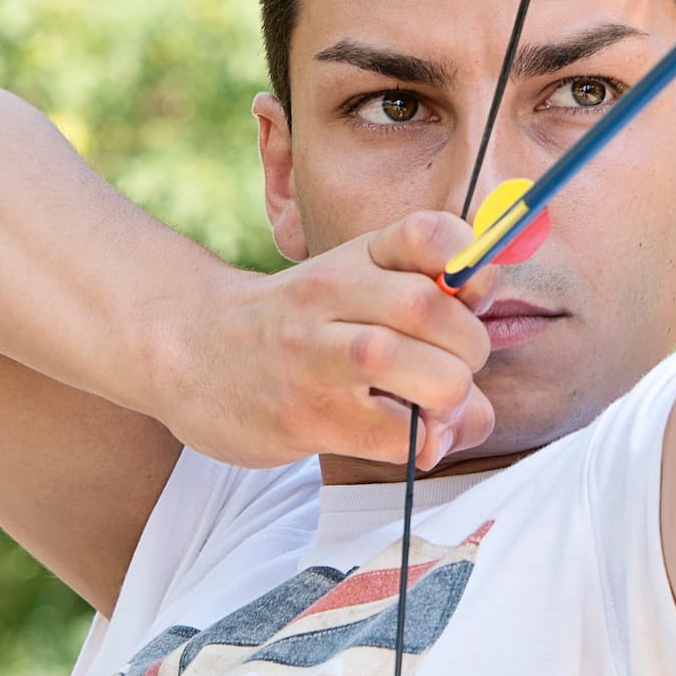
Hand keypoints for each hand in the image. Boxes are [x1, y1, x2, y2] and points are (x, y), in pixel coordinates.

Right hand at [159, 211, 498, 470]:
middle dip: (469, 345)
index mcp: (354, 258)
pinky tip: (414, 439)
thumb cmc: (292, 326)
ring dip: (448, 392)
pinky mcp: (305, 416)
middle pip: (430, 306)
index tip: (471, 292)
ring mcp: (314, 357)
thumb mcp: (349, 287)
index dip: (470, 260)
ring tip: (435, 405)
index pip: (426, 234)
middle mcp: (332, 297)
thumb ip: (427, 302)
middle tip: (455, 367)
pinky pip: (392, 432)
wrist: (186, 350)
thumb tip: (490, 341)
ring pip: (409, 364)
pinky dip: (422, 441)